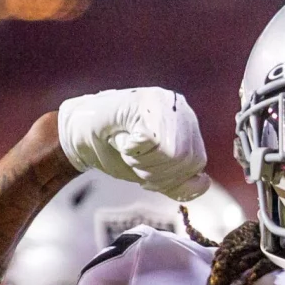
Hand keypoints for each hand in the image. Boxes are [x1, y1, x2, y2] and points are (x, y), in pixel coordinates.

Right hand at [57, 88, 209, 200]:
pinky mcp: (142, 101)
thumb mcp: (154, 174)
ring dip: (143, 162)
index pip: (197, 163)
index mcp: (187, 125)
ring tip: (128, 149)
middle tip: (134, 161)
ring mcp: (162, 102)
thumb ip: (180, 183)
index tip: (146, 174)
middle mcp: (180, 109)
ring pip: (171, 152)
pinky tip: (123, 140)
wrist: (80, 135)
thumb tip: (204, 183)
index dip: (170, 178)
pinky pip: (150, 141)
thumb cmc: (116, 152)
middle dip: (156, 172)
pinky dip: (132, 151)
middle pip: (185, 159)